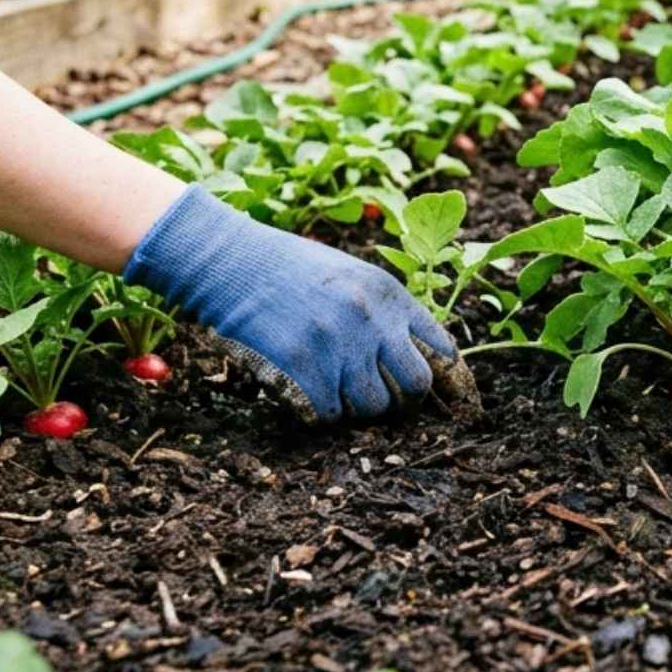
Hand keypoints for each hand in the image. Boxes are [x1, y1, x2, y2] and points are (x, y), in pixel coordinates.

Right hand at [124, 186, 477, 421]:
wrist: (231, 259)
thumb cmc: (289, 266)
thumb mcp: (351, 274)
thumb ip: (383, 309)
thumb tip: (411, 352)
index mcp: (389, 294)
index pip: (440, 346)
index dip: (441, 372)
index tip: (429, 384)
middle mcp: (372, 320)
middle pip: (417, 384)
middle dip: (404, 397)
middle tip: (384, 396)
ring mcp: (339, 345)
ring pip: (373, 406)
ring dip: (358, 406)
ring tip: (338, 388)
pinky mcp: (302, 366)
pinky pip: (330, 413)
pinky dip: (322, 410)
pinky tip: (309, 392)